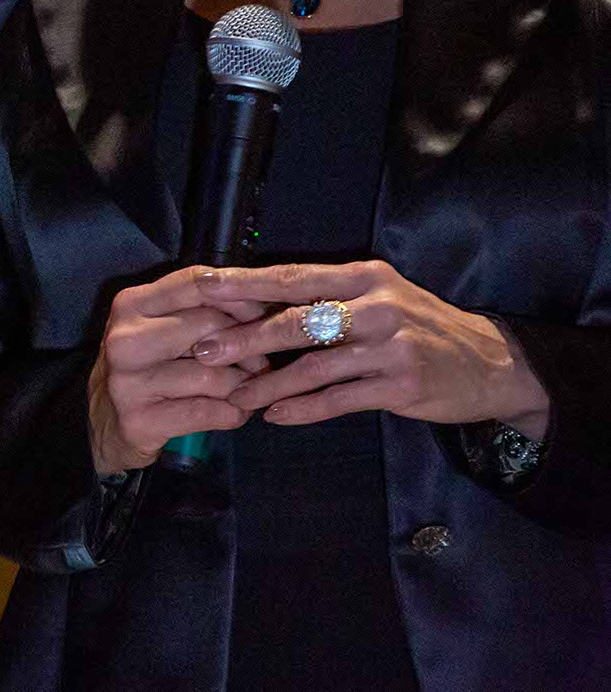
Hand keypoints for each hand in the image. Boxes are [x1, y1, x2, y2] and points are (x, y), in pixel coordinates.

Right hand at [88, 265, 271, 475]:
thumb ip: (198, 307)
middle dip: (248, 347)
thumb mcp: (158, 325)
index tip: (261, 314)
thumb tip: (260, 300)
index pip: (196, 282)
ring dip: (244, 386)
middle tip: (258, 362)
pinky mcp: (140, 421)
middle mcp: (124, 338)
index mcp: (131, 304)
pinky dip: (234, 413)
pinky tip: (232, 412)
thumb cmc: (145, 366)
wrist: (104, 421)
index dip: (239, 295)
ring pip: (216, 374)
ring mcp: (128, 381)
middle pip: (212, 325)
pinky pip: (211, 412)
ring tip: (245, 389)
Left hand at [194, 262, 550, 436]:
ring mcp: (391, 347)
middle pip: (298, 320)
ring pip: (314, 366)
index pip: (293, 277)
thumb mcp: (379, 297)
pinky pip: (339, 399)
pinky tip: (275, 414)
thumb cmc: (418, 327)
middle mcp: (377, 306)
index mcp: (364, 277)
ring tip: (235, 395)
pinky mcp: (402, 386)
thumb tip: (252, 301)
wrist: (491, 363)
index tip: (200, 287)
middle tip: (203, 350)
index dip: (245, 283)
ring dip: (269, 382)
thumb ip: (326, 298)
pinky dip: (303, 408)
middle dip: (245, 337)